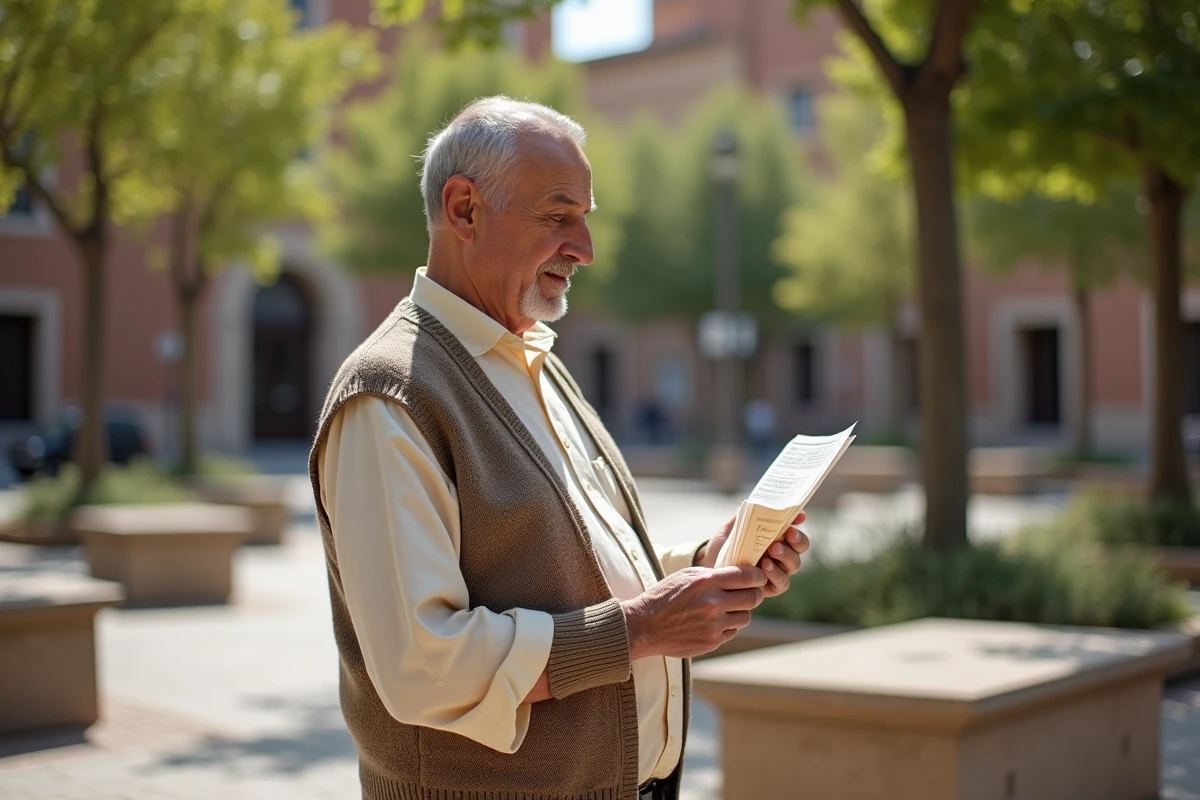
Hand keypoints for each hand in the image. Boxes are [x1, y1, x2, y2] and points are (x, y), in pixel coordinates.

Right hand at [622, 566, 766, 658]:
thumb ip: (714, 574)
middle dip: (753, 594)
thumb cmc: (665, 596)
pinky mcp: (712, 641)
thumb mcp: (687, 576)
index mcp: (707, 581)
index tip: (758, 577)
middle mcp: (713, 603)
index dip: (757, 576)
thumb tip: (741, 575)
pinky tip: (713, 622)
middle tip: (748, 593)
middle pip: (753, 597)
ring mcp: (714, 624)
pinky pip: (733, 631)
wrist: (645, 625)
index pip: (747, 576)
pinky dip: (727, 626)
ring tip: (725, 608)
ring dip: (739, 611)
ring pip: (745, 616)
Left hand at [695, 512, 808, 596]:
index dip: (798, 522)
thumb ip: (744, 516)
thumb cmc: (723, 547)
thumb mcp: (732, 529)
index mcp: (776, 538)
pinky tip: (765, 567)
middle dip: (797, 539)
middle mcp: (781, 555)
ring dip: (786, 555)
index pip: (794, 529)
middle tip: (788, 533)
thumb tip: (756, 502)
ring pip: (794, 564)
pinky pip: (781, 583)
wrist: (710, 569)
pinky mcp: (770, 588)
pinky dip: (776, 574)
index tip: (798, 516)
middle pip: (801, 547)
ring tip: (773, 549)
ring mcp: (778, 571)